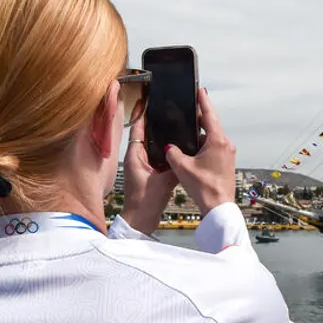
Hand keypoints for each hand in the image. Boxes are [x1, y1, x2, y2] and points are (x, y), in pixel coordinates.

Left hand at [120, 110, 177, 234]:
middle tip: (167, 111)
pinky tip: (179, 150)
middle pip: (147, 136)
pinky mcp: (150, 176)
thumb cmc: (144, 203)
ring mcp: (143, 167)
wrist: (140, 222)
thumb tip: (187, 154)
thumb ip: (176, 167)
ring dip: (163, 139)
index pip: (138, 129)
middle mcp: (137, 159)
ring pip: (154, 147)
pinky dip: (167, 154)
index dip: (142, 114)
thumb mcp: (163, 182)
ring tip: (177, 127)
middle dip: (157, 124)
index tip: (147, 100)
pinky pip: (159, 159)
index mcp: (135, 157)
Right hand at [165, 87, 235, 215]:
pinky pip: (214, 148)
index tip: (200, 89)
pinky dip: (203, 146)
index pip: (209, 114)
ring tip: (186, 134)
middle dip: (199, 119)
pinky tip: (192, 151)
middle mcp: (226, 144)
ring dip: (199, 136)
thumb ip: (173, 152)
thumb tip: (170, 147)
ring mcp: (228, 154)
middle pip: (211, 126)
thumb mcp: (182, 167)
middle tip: (189, 110)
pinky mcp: (226, 162)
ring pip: (212, 138)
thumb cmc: (204, 187)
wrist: (218, 207)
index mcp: (218, 140)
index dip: (203, 101)